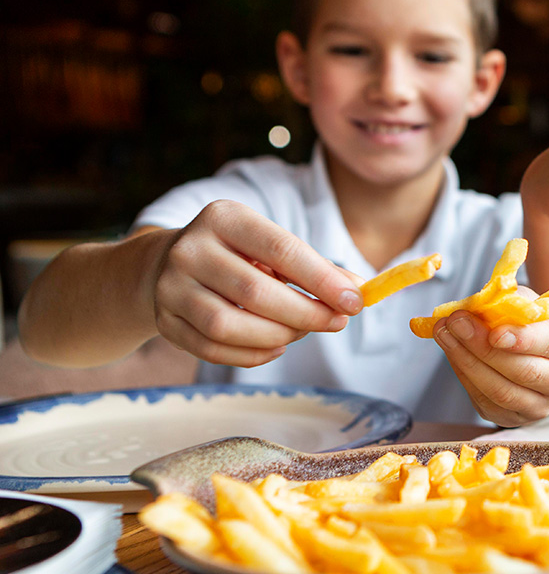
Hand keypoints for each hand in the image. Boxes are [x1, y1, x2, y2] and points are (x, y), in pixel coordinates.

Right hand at [150, 200, 363, 366]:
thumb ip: (315, 268)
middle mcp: (190, 248)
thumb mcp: (272, 248)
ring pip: (227, 325)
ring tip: (302, 332)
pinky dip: (251, 355)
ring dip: (277, 335)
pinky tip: (276, 347)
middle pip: (255, 292)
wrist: (166, 264)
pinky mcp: (164, 321)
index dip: (322, 280)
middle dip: (306, 313)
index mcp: (224, 218)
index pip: (281, 249)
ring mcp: (171, 287)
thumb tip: (358, 290)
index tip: (355, 301)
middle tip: (336, 322)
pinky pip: (212, 349)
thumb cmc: (238, 255)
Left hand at [430, 289, 548, 426]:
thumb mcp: (529, 301)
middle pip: (526, 371)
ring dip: (467, 361)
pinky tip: (451, 350)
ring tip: (445, 332)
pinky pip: (485, 401)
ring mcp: (542, 406)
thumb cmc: (533, 321)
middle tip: (456, 322)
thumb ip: (509, 302)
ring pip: (502, 391)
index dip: (525, 339)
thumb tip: (478, 308)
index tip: (495, 332)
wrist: (534, 351)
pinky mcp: (514, 418)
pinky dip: (464, 374)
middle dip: (485, 347)